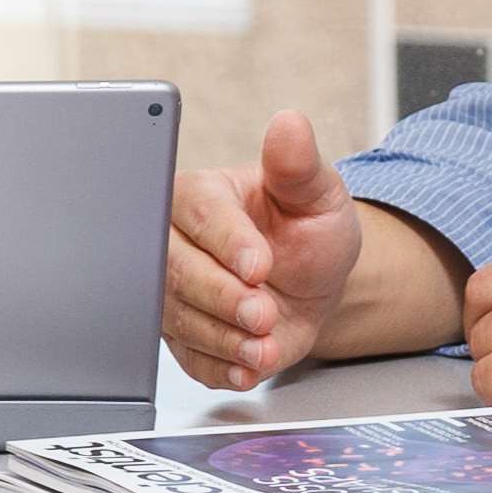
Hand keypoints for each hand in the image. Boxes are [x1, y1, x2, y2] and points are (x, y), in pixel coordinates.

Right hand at [165, 111, 370, 387]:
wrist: (311, 284)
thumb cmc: (306, 231)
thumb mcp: (317, 194)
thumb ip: (299, 165)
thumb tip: (290, 125)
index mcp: (200, 195)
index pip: (199, 213)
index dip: (227, 241)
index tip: (259, 264)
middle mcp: (175, 242)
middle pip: (177, 270)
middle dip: (223, 297)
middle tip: (264, 312)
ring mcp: (174, 293)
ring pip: (178, 318)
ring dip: (223, 338)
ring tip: (264, 344)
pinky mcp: (184, 336)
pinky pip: (189, 357)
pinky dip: (220, 367)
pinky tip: (248, 365)